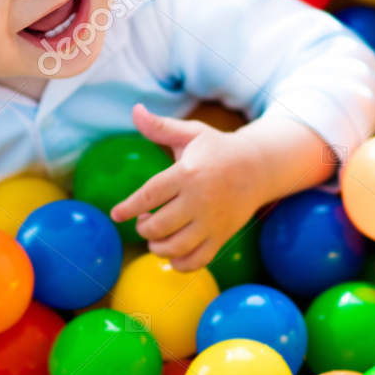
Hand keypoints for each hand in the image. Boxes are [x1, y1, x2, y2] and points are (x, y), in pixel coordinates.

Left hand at [109, 104, 266, 271]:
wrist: (259, 167)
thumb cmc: (217, 149)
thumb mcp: (191, 133)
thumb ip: (160, 127)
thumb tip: (135, 110)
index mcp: (187, 173)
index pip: (149, 195)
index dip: (128, 207)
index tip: (116, 214)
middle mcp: (199, 200)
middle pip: (158, 226)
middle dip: (143, 227)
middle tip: (144, 219)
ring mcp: (212, 222)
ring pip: (175, 247)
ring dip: (156, 247)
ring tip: (155, 235)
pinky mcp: (222, 237)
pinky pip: (196, 261)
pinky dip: (179, 263)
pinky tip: (172, 252)